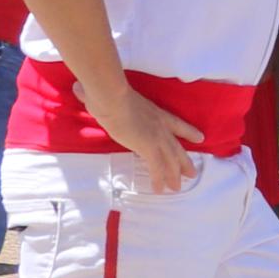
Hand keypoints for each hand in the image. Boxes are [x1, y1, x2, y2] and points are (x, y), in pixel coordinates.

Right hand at [90, 83, 196, 198]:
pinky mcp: (149, 148)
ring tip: (177, 187)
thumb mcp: (107, 94)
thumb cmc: (108, 93)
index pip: (177, 124)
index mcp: (156, 113)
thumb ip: (95, 95)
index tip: (200, 138)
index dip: (189, 131)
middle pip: (177, 148)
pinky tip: (160, 189)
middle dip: (184, 162)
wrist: (112, 97)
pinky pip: (157, 168)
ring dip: (174, 175)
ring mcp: (157, 138)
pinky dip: (159, 179)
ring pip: (171, 161)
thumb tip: (78, 87)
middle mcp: (161, 126)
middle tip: (192, 173)